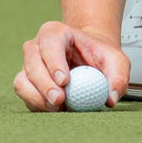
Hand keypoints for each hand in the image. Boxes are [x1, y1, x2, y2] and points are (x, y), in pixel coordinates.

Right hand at [15, 21, 131, 111]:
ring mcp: (28, 65)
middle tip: (59, 100)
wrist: (88, 59)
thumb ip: (118, 77)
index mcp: (56, 32)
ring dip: (37, 97)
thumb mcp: (117, 61)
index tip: (64, 81)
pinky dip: (37, 105)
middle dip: (44, 84)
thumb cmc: (99, 55)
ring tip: (57, 107)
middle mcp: (37, 46)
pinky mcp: (26, 82)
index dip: (54, 62)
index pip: (50, 44)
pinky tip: (54, 110)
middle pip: (33, 63)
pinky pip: (25, 95)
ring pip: (23, 81)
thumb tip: (110, 98)